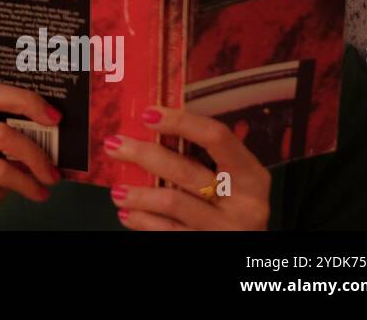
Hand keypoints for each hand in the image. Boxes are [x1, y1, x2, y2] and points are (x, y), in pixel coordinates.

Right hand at [0, 64, 62, 230]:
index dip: (1, 64)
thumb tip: (52, 114)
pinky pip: (0, 169)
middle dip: (28, 101)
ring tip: (52, 173)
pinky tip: (40, 192)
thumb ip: (6, 128)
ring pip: (0, 133)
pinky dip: (27, 182)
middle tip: (56, 118)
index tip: (37, 72)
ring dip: (36, 155)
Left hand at [105, 106, 270, 229]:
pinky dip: (142, 221)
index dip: (181, 122)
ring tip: (117, 190)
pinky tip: (128, 214)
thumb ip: (204, 157)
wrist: (249, 252)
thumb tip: (153, 124)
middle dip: (145, 155)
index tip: (148, 114)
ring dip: (138, 194)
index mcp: (251, 175)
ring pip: (172, 202)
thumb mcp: (232, 181)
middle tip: (115, 145)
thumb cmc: (233, 206)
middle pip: (186, 170)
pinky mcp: (206, 244)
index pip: (217, 137)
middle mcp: (244, 201)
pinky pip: (167, 231)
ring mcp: (227, 227)